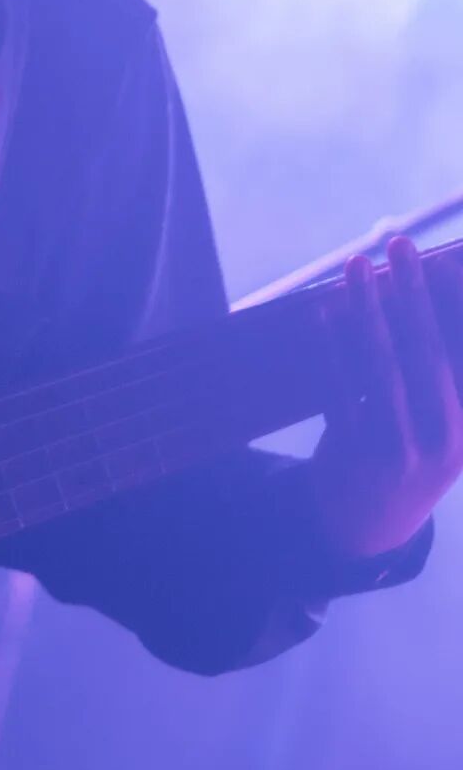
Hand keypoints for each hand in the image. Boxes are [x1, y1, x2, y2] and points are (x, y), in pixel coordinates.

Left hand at [310, 237, 462, 561]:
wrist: (370, 527)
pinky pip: (341, 390)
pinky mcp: (359, 455)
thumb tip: (415, 292)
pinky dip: (330, 348)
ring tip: (356, 264)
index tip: (454, 262)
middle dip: (415, 290)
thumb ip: (437, 371)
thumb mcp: (442, 422)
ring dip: (367, 308)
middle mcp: (449, 439)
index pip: (462, 351)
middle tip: (401, 242)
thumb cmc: (411, 451)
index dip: (458, 305)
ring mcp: (403, 450)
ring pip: (383, 365)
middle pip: (429, 347)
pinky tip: (322, 313)